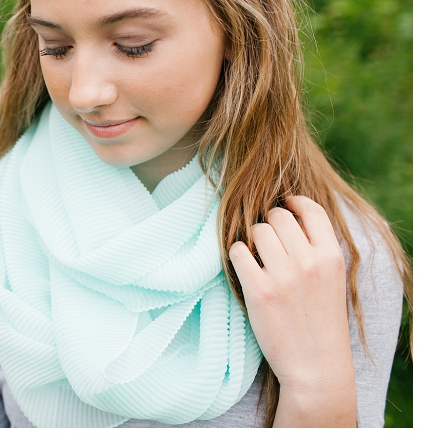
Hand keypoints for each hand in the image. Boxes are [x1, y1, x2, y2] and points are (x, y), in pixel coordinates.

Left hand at [229, 195, 355, 426]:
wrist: (315, 367)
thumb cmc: (321, 323)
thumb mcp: (332, 280)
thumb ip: (316, 250)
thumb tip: (289, 217)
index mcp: (331, 257)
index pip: (312, 210)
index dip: (294, 202)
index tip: (284, 203)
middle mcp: (309, 261)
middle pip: (277, 217)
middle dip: (269, 223)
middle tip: (267, 241)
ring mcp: (283, 275)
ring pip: (257, 231)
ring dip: (253, 240)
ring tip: (258, 257)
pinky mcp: (258, 290)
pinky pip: (238, 251)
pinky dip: (238, 255)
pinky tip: (245, 267)